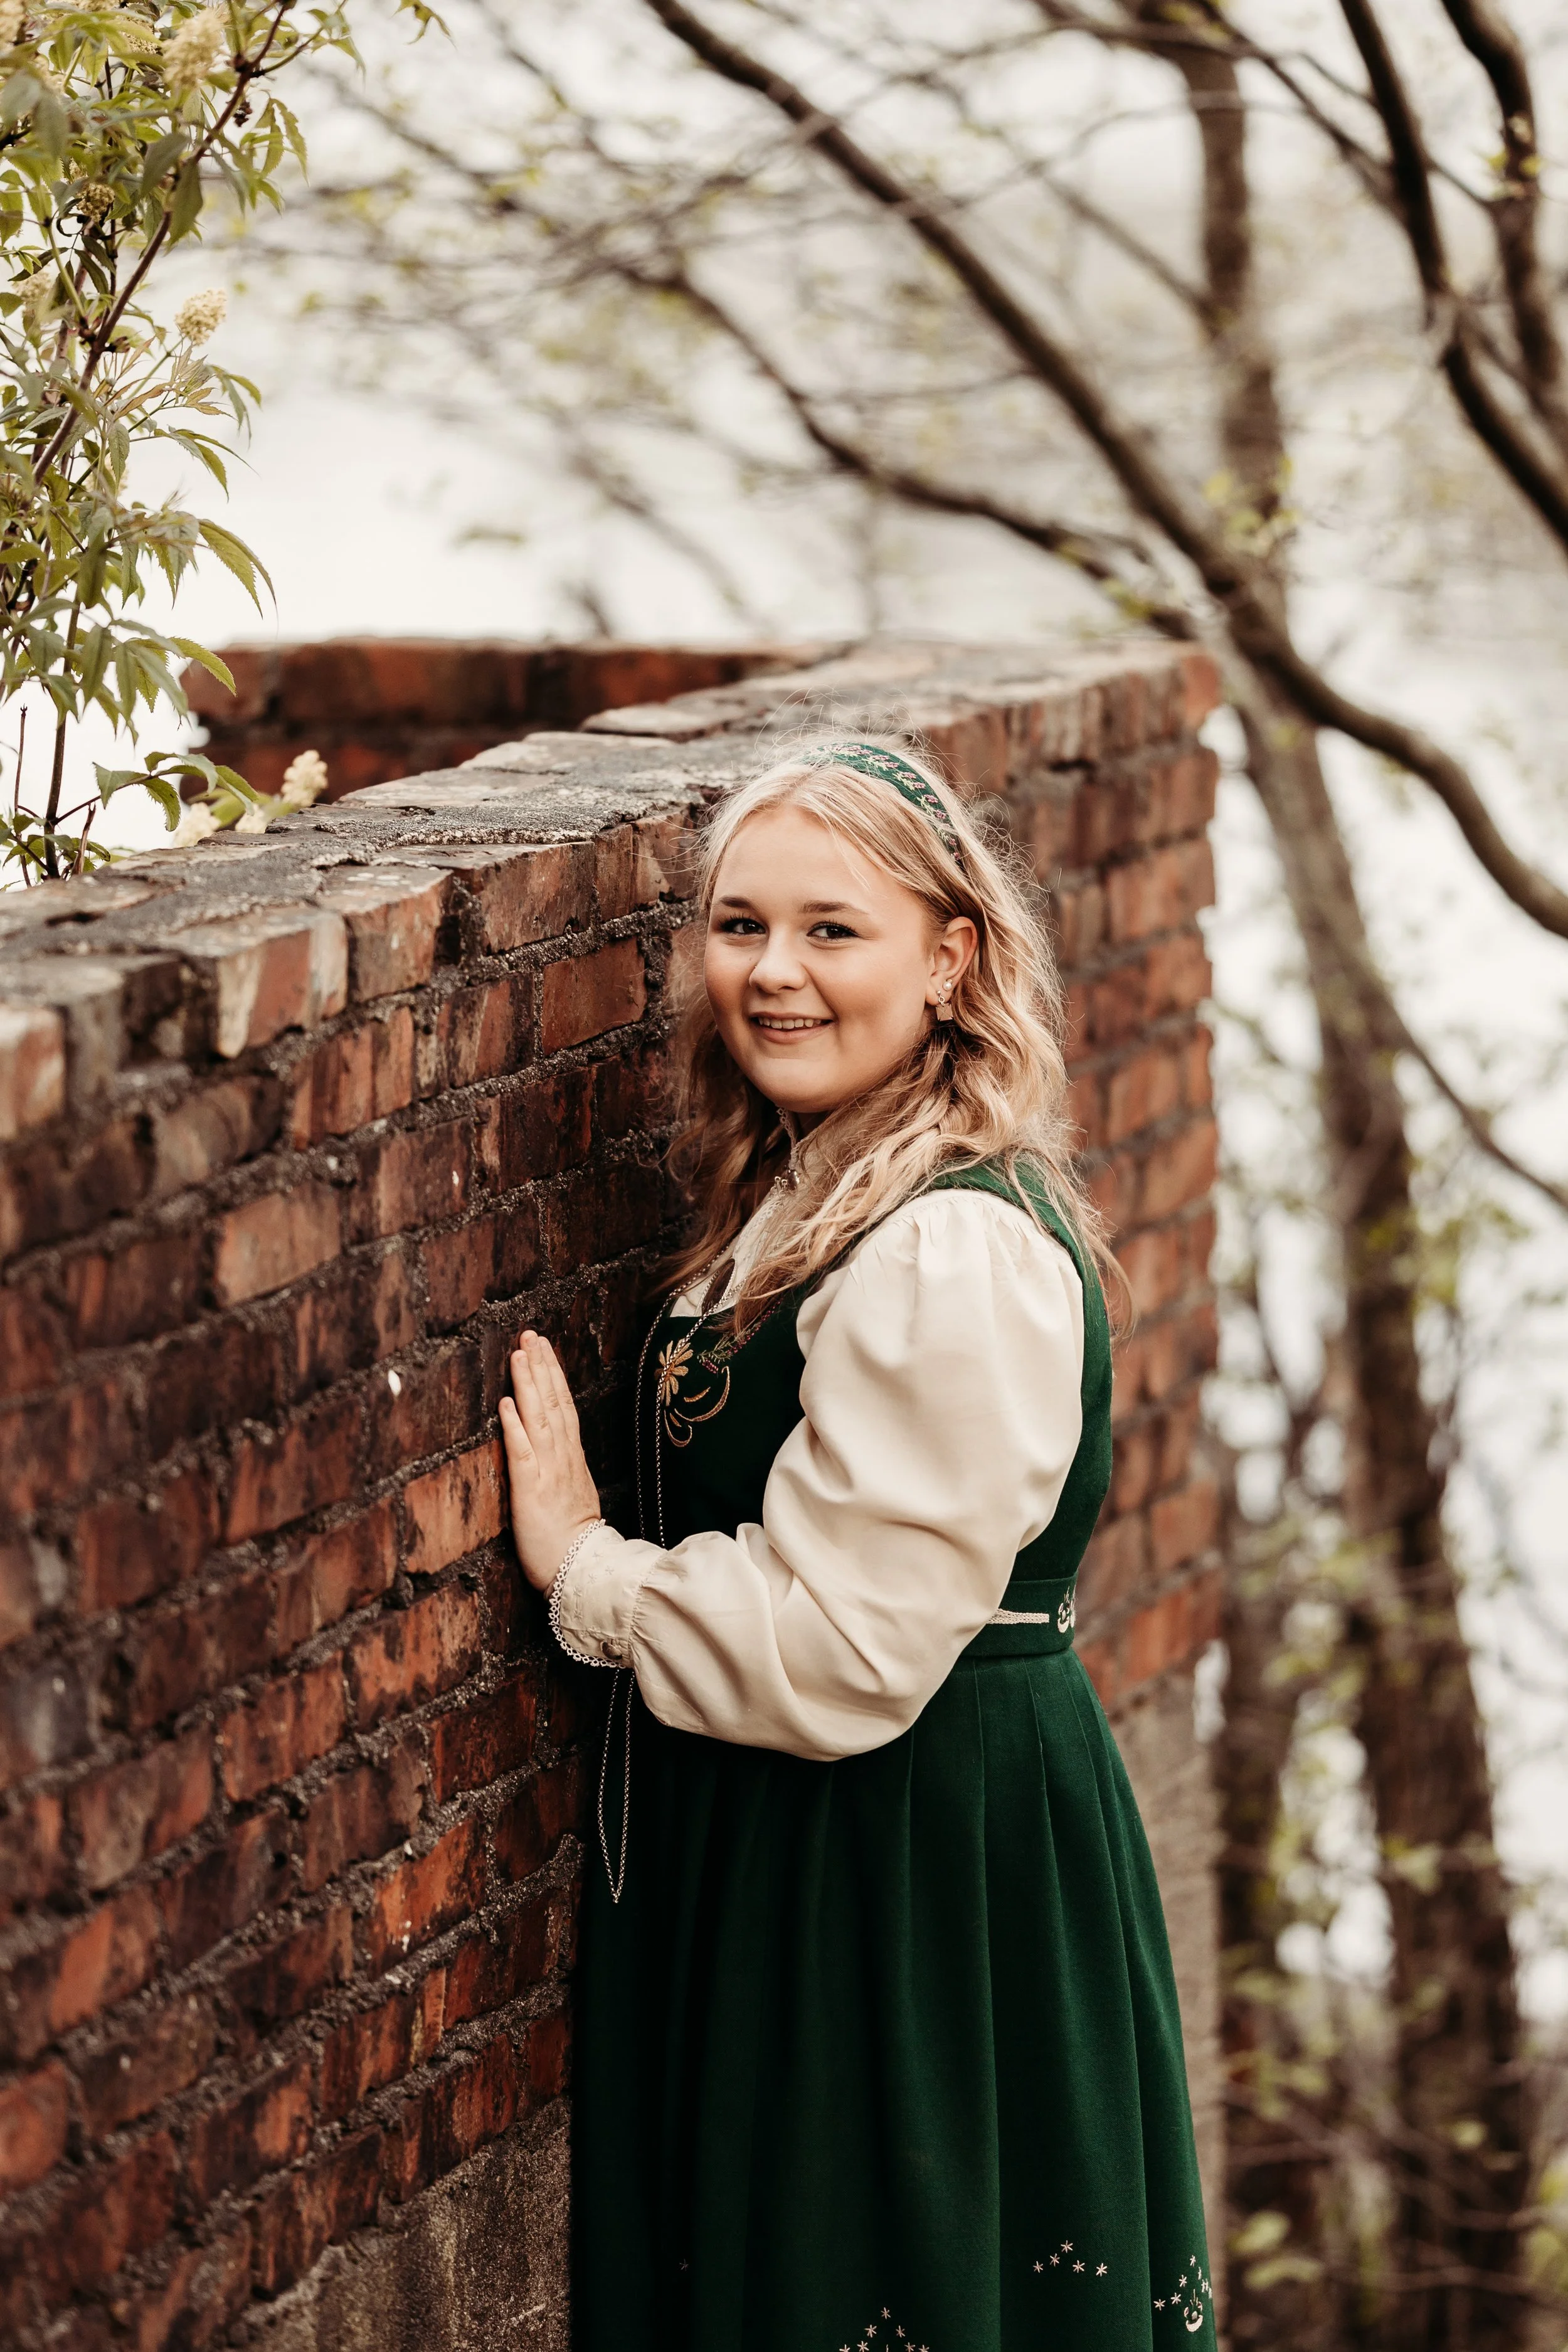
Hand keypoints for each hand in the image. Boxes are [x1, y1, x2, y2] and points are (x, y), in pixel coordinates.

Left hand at [499, 1331, 601, 1592]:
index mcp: (571, 1458)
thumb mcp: (573, 1495)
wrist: (581, 1572)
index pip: (563, 1406)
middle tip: (531, 1334)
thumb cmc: (574, 1540)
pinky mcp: (530, 1491)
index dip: (552, 1374)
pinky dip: (515, 1425)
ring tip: (520, 1353)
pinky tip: (507, 1402)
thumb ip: (565, 1468)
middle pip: (554, 1403)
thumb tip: (558, 1448)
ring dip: (530, 1383)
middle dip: (541, 1366)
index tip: (543, 1346)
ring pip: (540, 1418)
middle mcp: (562, 1458)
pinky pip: (523, 1452)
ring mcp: (548, 1472)